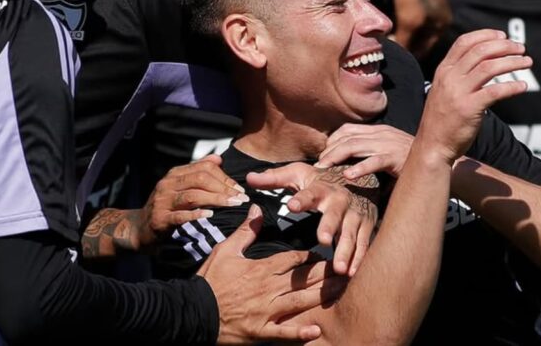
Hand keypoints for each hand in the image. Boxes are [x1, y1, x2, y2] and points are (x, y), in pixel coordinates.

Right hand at [80, 156, 245, 258]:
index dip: (225, 177)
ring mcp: (162, 201)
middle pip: (200, 179)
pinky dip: (196, 214)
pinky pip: (180, 215)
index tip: (240, 189)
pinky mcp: (160, 219)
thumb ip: (197, 172)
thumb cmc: (165, 207)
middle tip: (241, 198)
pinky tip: (210, 214)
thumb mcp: (179, 186)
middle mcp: (168, 184)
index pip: (204, 168)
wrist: (138, 228)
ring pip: (193, 195)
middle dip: (224, 188)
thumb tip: (218, 158)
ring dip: (216, 199)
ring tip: (233, 205)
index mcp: (175, 174)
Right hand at [199, 204, 339, 343]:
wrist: (194, 309)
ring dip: (322, 297)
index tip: (325, 254)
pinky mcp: (262, 331)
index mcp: (260, 269)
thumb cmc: (210, 279)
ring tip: (341, 291)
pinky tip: (317, 331)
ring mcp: (266, 312)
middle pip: (303, 279)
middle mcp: (268, 289)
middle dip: (325, 274)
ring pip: (300, 302)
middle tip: (346, 270)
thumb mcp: (225, 250)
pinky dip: (301, 333)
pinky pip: (285, 333)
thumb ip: (245, 231)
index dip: (311, 256)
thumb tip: (256, 208)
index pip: (292, 259)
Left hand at [247, 163, 378, 276]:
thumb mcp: (296, 174)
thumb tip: (249, 178)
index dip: (301, 199)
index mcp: (320, 189)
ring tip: (339, 268)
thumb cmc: (319, 179)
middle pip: (334, 214)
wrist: (357, 176)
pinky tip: (353, 273)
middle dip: (330, 226)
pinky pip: (364, 244)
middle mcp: (339, 201)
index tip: (292, 206)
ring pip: (351, 233)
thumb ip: (273, 178)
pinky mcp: (367, 225)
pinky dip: (360, 258)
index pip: (309, 194)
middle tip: (323, 240)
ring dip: (346, 250)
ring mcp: (355, 214)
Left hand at [316, 123, 413, 179]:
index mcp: (379, 130)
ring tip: (324, 167)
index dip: (333, 140)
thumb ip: (373, 150)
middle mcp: (381, 134)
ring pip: (355, 147)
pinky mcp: (397, 158)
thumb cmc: (412, 158)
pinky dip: (360, 168)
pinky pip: (375, 162)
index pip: (348, 129)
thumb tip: (352, 161)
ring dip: (336, 157)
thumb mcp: (389, 148)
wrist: (441, 159)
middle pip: (347, 138)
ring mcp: (388, 144)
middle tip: (318, 163)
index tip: (323, 152)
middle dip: (329, 150)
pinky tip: (348, 175)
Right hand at [419, 29, 531, 162]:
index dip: (485, 35)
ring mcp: (457, 92)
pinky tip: (522, 86)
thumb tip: (484, 63)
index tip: (503, 36)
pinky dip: (511, 87)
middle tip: (520, 48)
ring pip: (489, 67)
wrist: (432, 144)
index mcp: (443, 71)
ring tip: (526, 62)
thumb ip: (458, 76)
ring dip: (512, 62)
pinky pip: (495, 92)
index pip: (464, 42)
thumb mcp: (443, 90)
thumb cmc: (441, 119)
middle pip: (480, 51)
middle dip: (504, 46)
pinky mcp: (468, 108)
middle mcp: (449, 78)